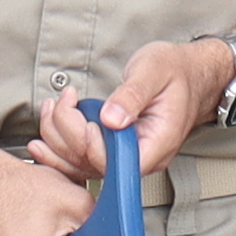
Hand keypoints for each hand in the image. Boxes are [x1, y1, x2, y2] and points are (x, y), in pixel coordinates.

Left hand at [36, 49, 235, 186]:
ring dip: (57, 137)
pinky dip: (59, 146)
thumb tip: (111, 119)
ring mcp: (127, 158)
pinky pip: (82, 159)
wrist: (190, 74)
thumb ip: (132, 95)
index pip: (116, 162)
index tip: (83, 115)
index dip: (91, 144)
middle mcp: (142, 158)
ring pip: (81, 164)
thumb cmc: (176, 70)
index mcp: (157, 143)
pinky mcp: (115, 151)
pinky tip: (44, 134)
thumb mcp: (154, 72)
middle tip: (64, 100)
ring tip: (52, 107)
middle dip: (67, 132)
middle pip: (92, 164)